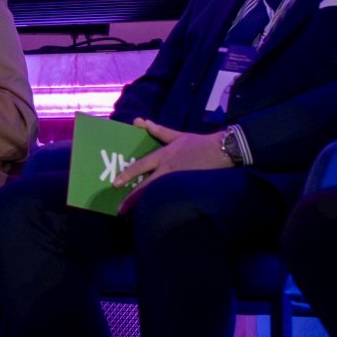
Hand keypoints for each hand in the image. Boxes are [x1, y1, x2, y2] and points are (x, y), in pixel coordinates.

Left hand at [113, 118, 231, 208]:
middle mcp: (167, 169)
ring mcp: (177, 180)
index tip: (115, 183)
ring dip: (145, 203)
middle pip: (146, 185)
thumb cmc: (198, 143)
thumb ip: (159, 131)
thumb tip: (142, 122)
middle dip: (132, 198)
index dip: (128, 174)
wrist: (220, 151)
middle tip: (119, 209)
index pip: (141, 165)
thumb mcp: (177, 135)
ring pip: (157, 193)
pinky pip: (170, 197)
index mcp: (163, 156)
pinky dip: (161, 204)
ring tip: (132, 214)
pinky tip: (154, 213)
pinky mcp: (186, 187)